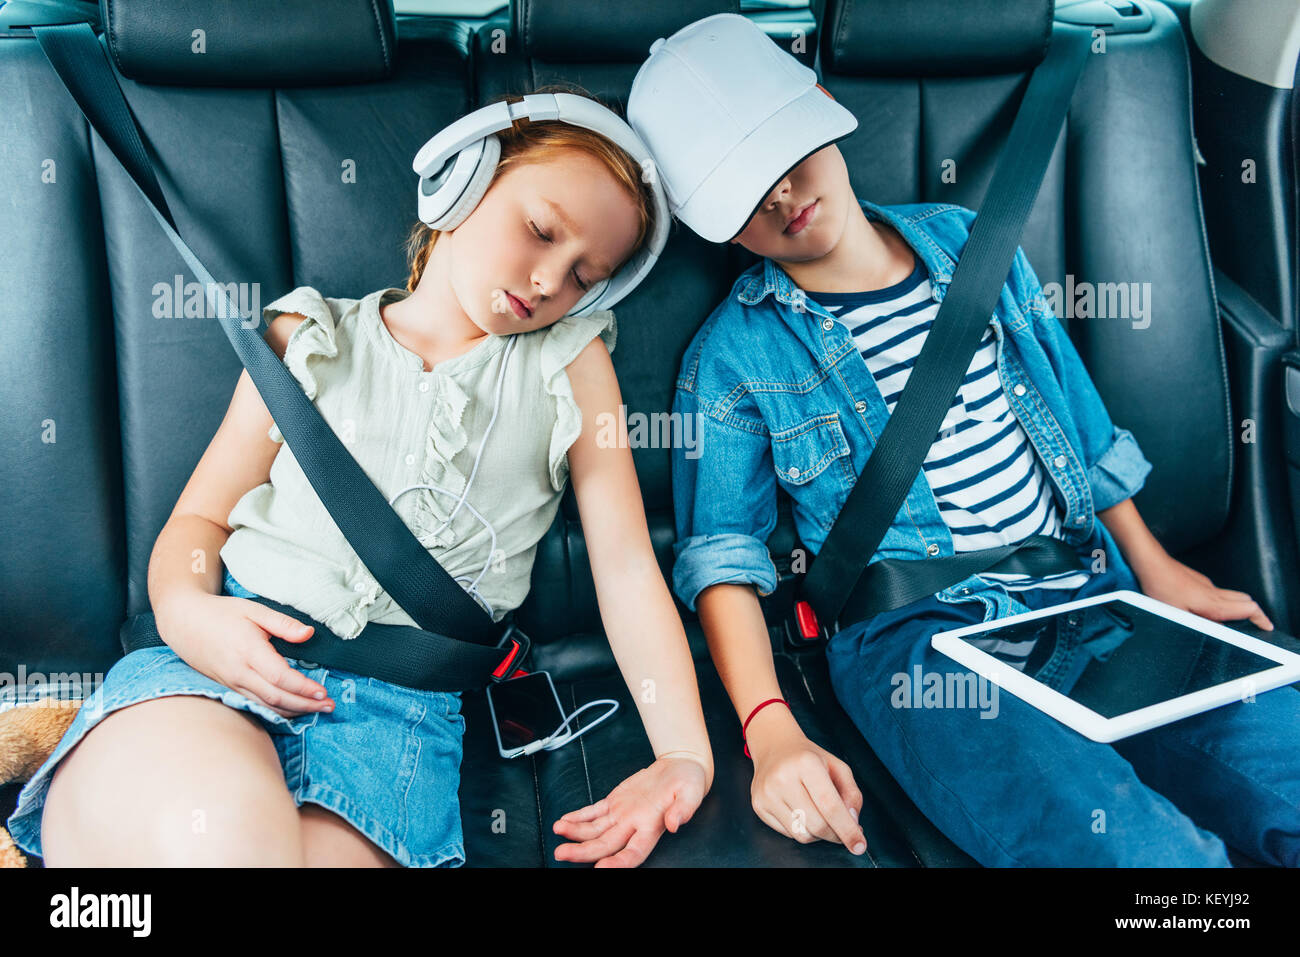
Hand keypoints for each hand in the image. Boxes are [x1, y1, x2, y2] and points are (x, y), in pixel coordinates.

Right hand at [154, 591, 336, 717]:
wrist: (183, 621)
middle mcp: (239, 672)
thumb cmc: (220, 612)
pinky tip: (292, 710)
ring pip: (265, 705)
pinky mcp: (228, 687)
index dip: (303, 688)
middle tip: (329, 706)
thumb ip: (283, 623)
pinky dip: (276, 710)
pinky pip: (255, 704)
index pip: (279, 677)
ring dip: (293, 711)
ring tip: (317, 710)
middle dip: (305, 705)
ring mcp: (231, 682)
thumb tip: (309, 633)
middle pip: (275, 697)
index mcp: (248, 650)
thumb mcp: (253, 609)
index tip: (323, 692)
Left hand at [551, 755, 708, 866]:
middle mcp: (633, 825)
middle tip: (562, 854)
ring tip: (557, 831)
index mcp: (652, 826)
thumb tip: (674, 824)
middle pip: (605, 845)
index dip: (617, 864)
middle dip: (582, 852)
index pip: (633, 853)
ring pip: (594, 830)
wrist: (680, 768)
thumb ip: (684, 809)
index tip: (601, 869)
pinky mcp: (615, 801)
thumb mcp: (692, 792)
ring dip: (575, 833)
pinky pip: (593, 812)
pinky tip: (565, 821)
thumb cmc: (688, 782)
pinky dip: (578, 817)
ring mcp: (622, 814)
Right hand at [748, 712, 866, 854]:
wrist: (774, 747)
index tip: (859, 845)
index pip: (830, 806)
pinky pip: (788, 833)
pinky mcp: (758, 805)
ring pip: (802, 834)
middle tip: (843, 831)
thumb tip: (853, 823)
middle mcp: (782, 778)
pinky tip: (803, 813)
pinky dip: (802, 830)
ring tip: (821, 817)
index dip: (847, 829)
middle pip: (816, 825)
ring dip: (818, 834)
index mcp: (806, 763)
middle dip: (835, 834)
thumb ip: (852, 794)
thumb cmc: (809, 758)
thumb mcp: (838, 767)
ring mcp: (767, 793)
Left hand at [1136, 553, 1273, 630]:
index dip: (1260, 619)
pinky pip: (1216, 592)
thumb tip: (1219, 632)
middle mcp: (1213, 592)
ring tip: (1230, 621)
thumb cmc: (1160, 586)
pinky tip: (1205, 610)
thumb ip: (1201, 624)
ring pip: (1231, 596)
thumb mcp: (1178, 614)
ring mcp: (1205, 584)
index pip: (1248, 609)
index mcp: (1213, 603)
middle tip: (1253, 626)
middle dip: (1252, 613)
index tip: (1267, 627)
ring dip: (1235, 608)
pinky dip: (1220, 602)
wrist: (1150, 563)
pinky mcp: (1197, 581)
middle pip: (1245, 600)